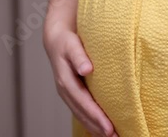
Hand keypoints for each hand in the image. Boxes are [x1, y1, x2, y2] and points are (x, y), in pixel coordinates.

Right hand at [43, 22, 118, 136]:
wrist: (57, 40)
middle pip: (82, 114)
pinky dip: (91, 123)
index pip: (83, 102)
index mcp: (65, 81)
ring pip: (81, 116)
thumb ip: (79, 56)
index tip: (109, 128)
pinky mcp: (73, 94)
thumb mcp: (72, 44)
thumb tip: (87, 69)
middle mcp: (65, 91)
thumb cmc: (67, 41)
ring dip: (95, 128)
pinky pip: (82, 112)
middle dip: (98, 127)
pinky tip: (102, 130)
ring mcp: (68, 94)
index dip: (96, 116)